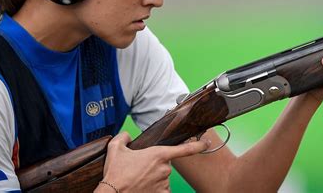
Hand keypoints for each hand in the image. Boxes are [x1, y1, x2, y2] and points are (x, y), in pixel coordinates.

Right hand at [95, 132, 209, 192]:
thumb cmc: (115, 174)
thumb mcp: (115, 149)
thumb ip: (123, 137)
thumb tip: (127, 136)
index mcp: (158, 154)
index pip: (185, 149)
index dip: (199, 145)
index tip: (206, 143)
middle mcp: (165, 169)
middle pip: (166, 165)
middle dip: (155, 166)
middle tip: (139, 169)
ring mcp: (164, 184)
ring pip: (163, 178)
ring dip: (154, 178)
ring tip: (138, 180)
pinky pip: (162, 191)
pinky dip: (155, 189)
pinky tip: (143, 187)